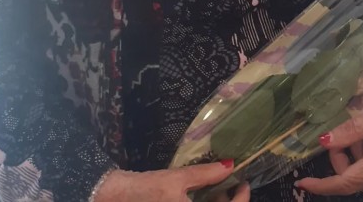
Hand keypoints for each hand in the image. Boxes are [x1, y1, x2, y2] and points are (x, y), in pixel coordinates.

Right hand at [96, 161, 249, 201]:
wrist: (118, 198)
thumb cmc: (147, 190)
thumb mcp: (178, 179)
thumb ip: (206, 174)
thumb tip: (229, 164)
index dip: (241, 199)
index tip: (244, 183)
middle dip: (228, 201)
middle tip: (228, 183)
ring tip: (214, 188)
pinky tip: (199, 196)